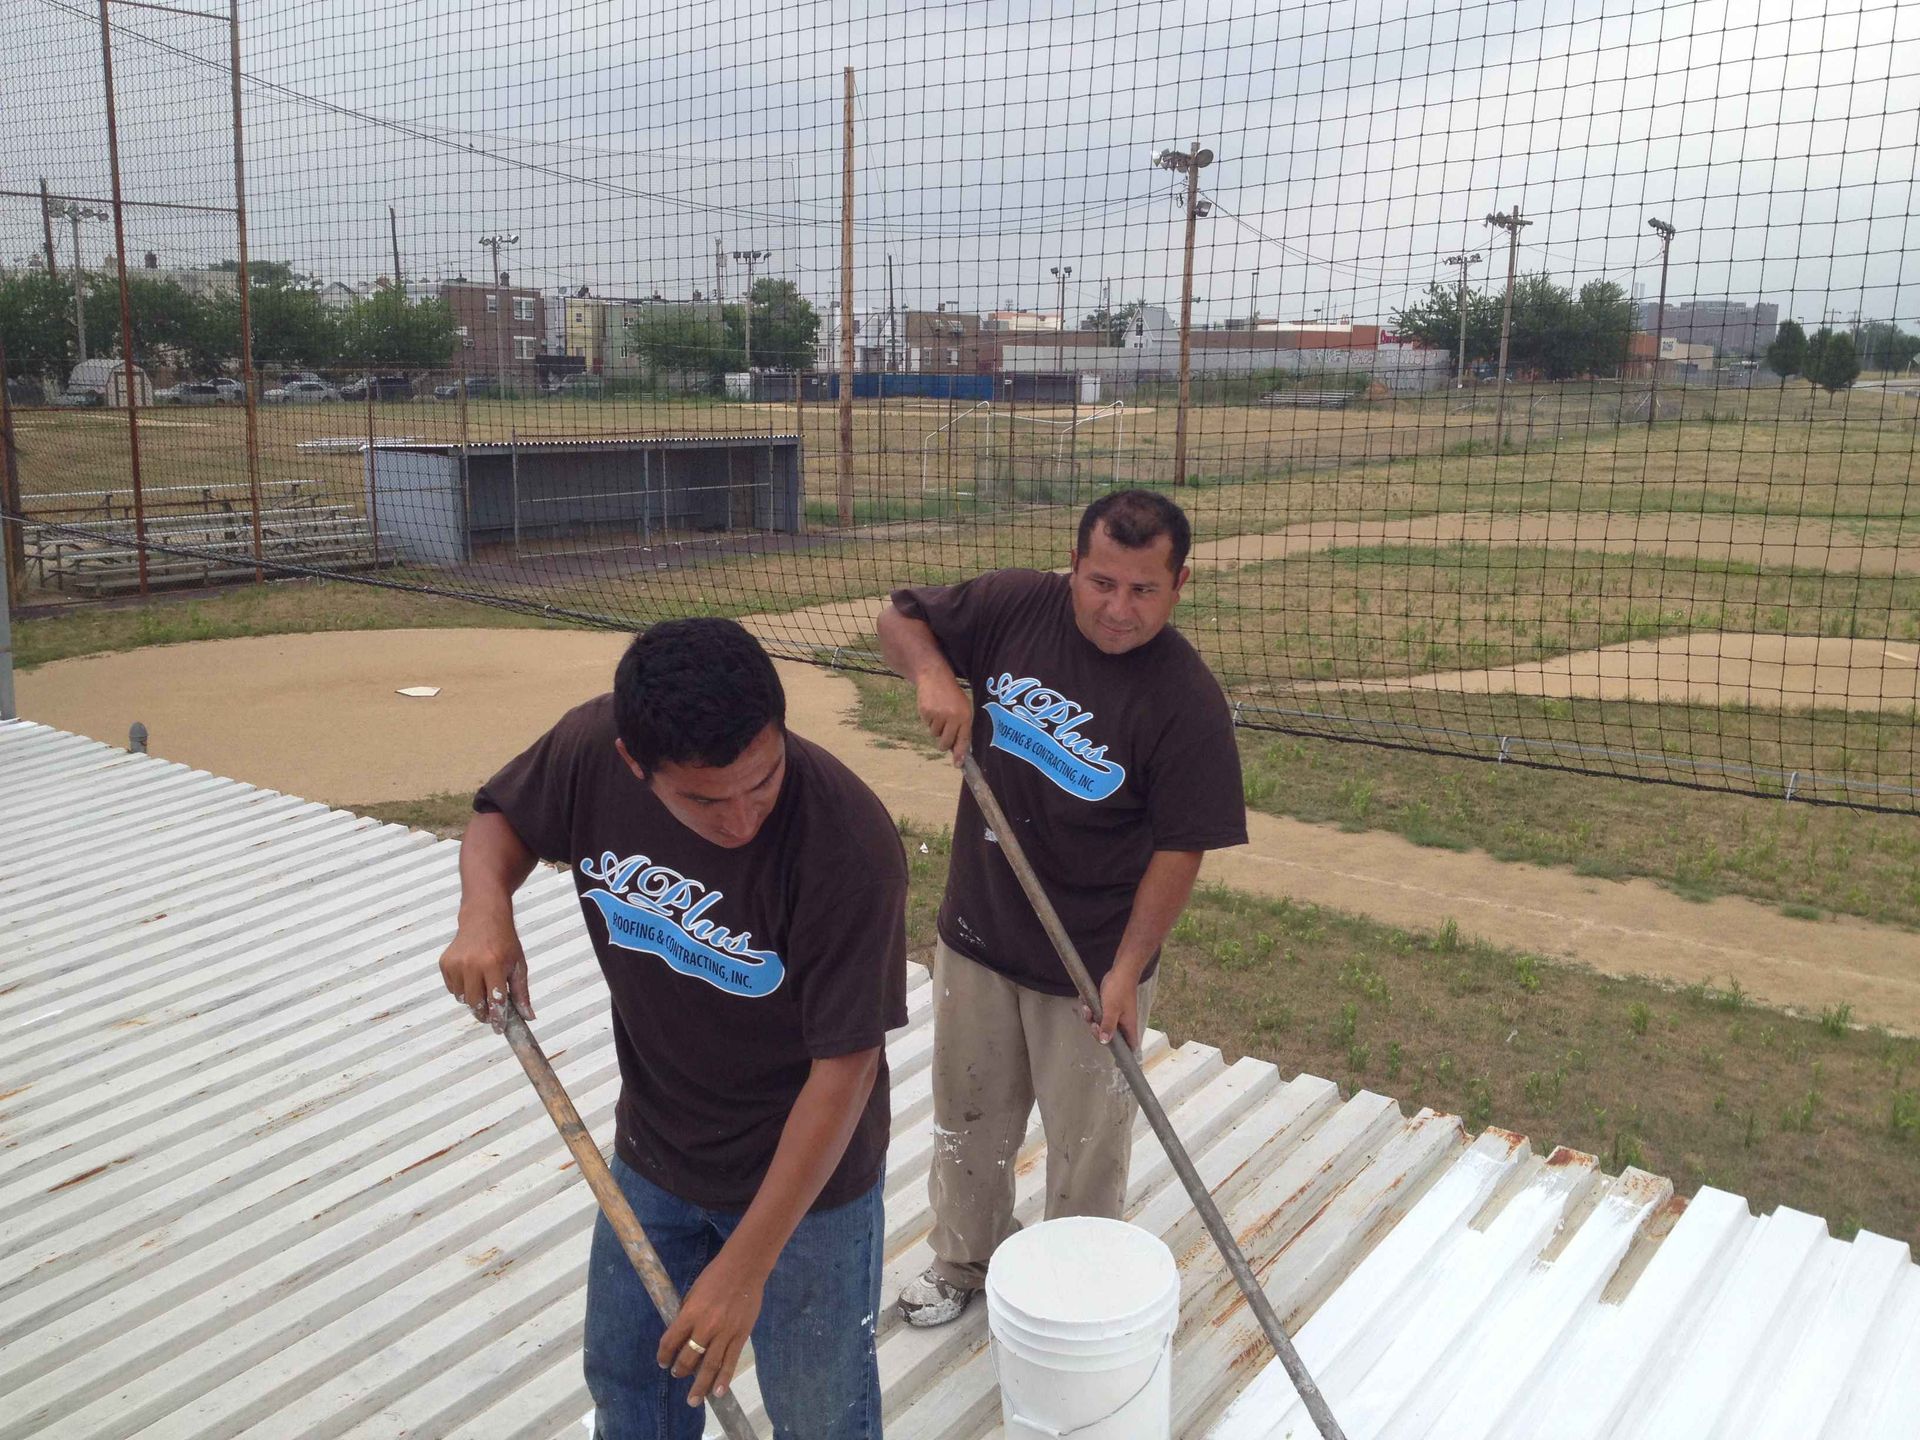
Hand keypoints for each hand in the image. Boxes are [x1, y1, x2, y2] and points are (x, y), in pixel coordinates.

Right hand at [437, 902, 532, 1031]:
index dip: (497, 1018)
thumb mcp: (518, 965)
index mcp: (493, 964)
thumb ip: (522, 993)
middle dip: (484, 1014)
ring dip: (474, 1001)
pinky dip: (463, 990)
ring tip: (483, 988)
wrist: (483, 918)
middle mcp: (472, 964)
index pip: (495, 1000)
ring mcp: (456, 964)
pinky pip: (453, 989)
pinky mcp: (445, 963)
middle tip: (491, 1016)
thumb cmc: (504, 942)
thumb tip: (528, 1017)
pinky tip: (472, 978)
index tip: (499, 1029)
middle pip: (476, 1004)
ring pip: (463, 999)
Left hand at [659, 1247, 766, 1405]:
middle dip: (680, 1371)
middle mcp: (706, 1326)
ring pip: (710, 1366)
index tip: (663, 1362)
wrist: (745, 1267)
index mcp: (690, 1313)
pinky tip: (718, 1392)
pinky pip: (730, 1361)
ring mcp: (725, 1333)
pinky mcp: (741, 1335)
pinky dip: (724, 1379)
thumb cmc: (715, 1276)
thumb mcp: (693, 1291)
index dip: (664, 1355)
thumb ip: (687, 1314)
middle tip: (677, 1375)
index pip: (671, 1341)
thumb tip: (681, 1334)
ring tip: (693, 1399)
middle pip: (689, 1357)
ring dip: (700, 1385)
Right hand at [916, 671, 972, 766]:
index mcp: (965, 716)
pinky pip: (927, 725)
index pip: (963, 740)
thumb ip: (962, 727)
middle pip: (946, 743)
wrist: (935, 676)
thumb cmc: (952, 695)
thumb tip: (958, 749)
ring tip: (939, 713)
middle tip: (944, 733)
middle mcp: (953, 717)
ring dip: (936, 728)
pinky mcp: (926, 713)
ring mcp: (938, 715)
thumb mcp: (964, 708)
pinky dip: (929, 720)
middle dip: (944, 743)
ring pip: (935, 735)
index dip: (960, 754)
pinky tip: (932, 709)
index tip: (957, 765)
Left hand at [1083, 969, 1141, 1048]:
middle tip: (1093, 1023)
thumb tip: (1105, 1042)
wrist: (1120, 971)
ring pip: (1100, 1023)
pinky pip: (1097, 1013)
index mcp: (1128, 1026)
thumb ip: (1108, 1026)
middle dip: (1097, 1030)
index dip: (1122, 1052)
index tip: (1109, 1048)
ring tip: (1087, 1008)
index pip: (1130, 1045)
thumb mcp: (1112, 1009)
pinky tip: (1086, 1001)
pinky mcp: (1107, 1006)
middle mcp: (1123, 1022)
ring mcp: (1115, 1014)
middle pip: (1109, 1036)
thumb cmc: (1119, 990)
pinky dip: (1090, 1008)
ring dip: (1091, 1017)